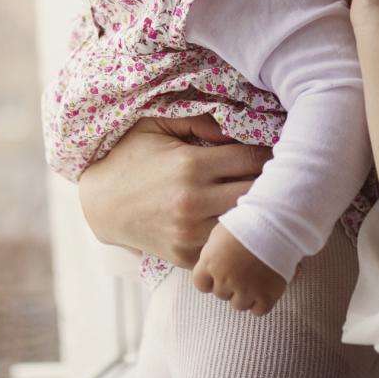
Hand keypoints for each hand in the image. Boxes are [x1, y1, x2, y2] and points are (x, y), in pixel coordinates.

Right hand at [78, 115, 271, 267]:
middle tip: (279, 178)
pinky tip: (240, 226)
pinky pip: (226, 249)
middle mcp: (193, 202)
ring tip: (265, 203)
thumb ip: (200, 121)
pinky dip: (236, 238)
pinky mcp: (185, 256)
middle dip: (272, 186)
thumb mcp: (156, 125)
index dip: (270, 154)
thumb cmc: (130, 156)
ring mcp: (189, 234)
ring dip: (257, 215)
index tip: (277, 152)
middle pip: (258, 196)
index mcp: (191, 166)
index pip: (253, 160)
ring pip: (246, 227)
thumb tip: (241, 127)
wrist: (99, 204)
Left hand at [192, 224, 286, 314]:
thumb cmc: (247, 220)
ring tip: (255, 279)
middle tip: (242, 271)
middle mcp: (224, 280)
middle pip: (221, 294)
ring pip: (239, 305)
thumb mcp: (220, 232)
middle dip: (229, 285)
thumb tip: (214, 259)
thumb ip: (213, 251)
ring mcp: (246, 289)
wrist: (275, 223)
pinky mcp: (266, 295)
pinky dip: (261, 303)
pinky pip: (259, 310)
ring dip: (245, 295)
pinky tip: (265, 289)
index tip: (218, 274)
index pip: (201, 284)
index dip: (210, 280)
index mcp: (210, 263)